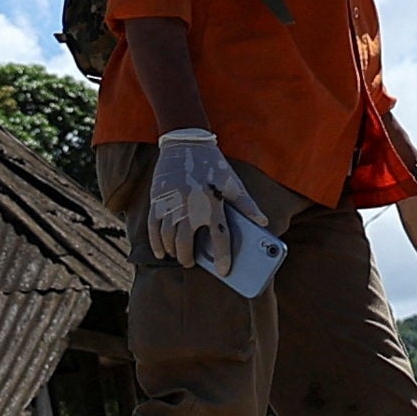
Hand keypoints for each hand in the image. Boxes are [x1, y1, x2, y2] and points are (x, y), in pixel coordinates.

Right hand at [141, 129, 247, 265]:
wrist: (185, 144)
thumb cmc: (212, 165)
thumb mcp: (232, 183)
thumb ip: (247, 205)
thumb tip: (263, 223)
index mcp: (212, 204)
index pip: (219, 238)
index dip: (223, 258)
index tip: (224, 271)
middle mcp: (190, 207)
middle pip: (186, 244)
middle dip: (188, 258)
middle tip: (191, 263)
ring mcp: (171, 205)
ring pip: (168, 239)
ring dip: (173, 252)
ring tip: (178, 256)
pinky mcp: (157, 201)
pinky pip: (153, 229)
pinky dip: (156, 243)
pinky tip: (161, 251)